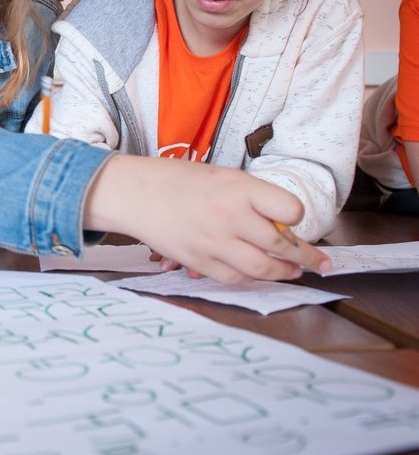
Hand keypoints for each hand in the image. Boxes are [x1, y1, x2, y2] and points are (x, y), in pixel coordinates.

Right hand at [85, 155, 331, 282]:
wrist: (134, 193)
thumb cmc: (179, 180)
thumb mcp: (222, 176)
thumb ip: (253, 198)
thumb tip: (282, 225)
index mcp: (239, 188)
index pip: (290, 210)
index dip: (297, 217)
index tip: (296, 221)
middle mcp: (230, 216)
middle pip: (282, 245)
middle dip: (306, 257)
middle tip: (319, 263)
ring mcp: (214, 241)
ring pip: (263, 268)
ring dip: (284, 273)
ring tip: (292, 271)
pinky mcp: (199, 261)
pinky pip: (235, 278)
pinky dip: (250, 278)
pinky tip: (256, 274)